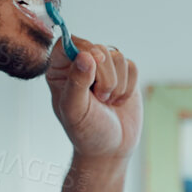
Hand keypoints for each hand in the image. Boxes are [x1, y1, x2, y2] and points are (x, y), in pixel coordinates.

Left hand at [44, 36, 140, 161]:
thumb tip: (85, 56)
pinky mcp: (124, 74)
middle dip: (104, 76)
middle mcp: (81, 65)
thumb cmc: (87, 132)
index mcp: (60, 71)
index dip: (82, 50)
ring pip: (117, 56)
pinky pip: (132, 66)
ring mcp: (104, 68)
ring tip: (108, 102)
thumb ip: (77, 83)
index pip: (68, 43)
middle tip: (100, 98)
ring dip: (117, 84)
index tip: (92, 65)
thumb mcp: (76, 110)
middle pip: (97, 48)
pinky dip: (129, 86)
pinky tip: (119, 101)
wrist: (111, 148)